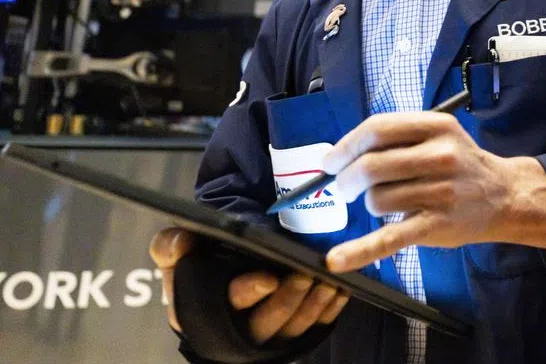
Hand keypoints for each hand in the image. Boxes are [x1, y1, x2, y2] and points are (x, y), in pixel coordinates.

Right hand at [149, 228, 349, 341]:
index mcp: (201, 313)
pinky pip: (315, 326)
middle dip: (288, 300)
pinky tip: (340, 290)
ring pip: (294, 328)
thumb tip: (179, 245)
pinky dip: (329, 310)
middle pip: (266, 323)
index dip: (248, 293)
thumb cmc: (202, 256)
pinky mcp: (291, 331)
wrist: (226, 258)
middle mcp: (234, 329)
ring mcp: (266, 334)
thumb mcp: (180, 248)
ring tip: (328, 281)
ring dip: (313, 305)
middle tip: (306, 275)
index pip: (227, 306)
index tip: (268, 278)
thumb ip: (171, 245)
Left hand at [321, 112, 514, 272]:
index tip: (329, 162)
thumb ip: (396, 138)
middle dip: (346, 180)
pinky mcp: (436, 225)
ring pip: (376, 200)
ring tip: (388, 203)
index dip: (345, 146)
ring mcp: (440, 192)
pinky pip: (389, 238)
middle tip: (346, 188)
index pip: (377, 130)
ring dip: (370, 204)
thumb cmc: (461, 164)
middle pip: (370, 166)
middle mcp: (440, 156)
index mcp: (436, 127)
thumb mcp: (438, 134)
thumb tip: (340, 158)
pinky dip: (360, 250)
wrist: (504, 195)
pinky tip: (337, 259)